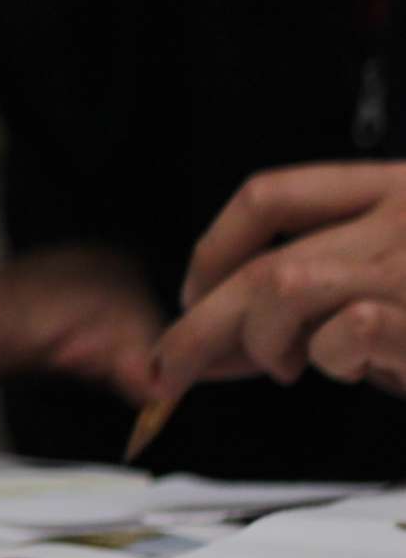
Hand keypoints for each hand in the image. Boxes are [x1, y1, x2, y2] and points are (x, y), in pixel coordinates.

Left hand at [158, 163, 405, 399]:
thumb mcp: (393, 275)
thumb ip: (318, 283)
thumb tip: (217, 334)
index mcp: (391, 187)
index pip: (269, 196)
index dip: (212, 251)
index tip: (190, 296)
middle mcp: (404, 213)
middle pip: (262, 259)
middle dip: (201, 324)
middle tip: (174, 366)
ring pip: (283, 287)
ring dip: (264, 341)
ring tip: (289, 366)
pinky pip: (346, 332)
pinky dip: (333, 360)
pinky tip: (354, 370)